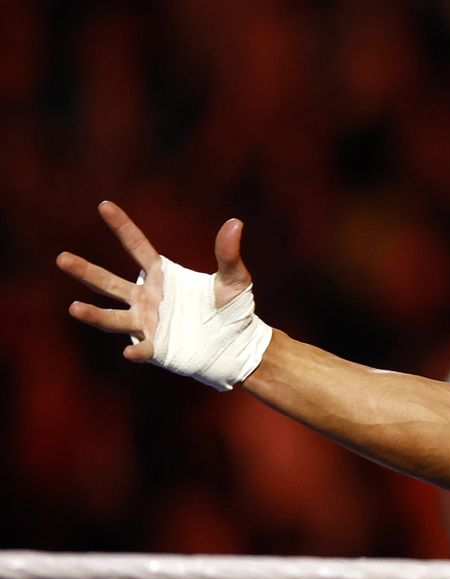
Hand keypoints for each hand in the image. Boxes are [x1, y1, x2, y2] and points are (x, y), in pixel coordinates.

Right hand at [56, 201, 252, 361]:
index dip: (122, 227)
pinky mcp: (157, 348)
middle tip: (61, 258)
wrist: (238, 345)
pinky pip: (142, 349)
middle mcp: (146, 297)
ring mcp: (148, 323)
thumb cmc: (233, 309)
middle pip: (109, 282)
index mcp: (162, 276)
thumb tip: (236, 223)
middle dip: (85, 271)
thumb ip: (228, 255)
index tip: (104, 205)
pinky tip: (130, 351)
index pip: (137, 246)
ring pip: (113, 317)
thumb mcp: (235, 280)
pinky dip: (136, 349)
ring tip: (74, 307)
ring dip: (94, 314)